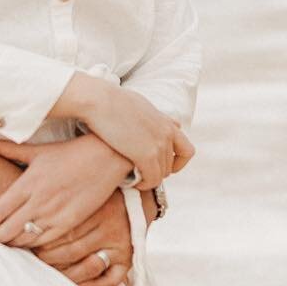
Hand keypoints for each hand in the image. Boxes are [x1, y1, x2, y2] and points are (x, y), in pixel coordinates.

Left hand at [0, 134, 128, 247]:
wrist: (107, 157)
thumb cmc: (69, 152)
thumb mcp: (36, 150)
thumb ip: (4, 149)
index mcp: (28, 183)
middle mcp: (40, 201)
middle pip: (7, 230)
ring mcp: (56, 214)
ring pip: (25, 239)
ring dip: (10, 244)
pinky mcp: (71, 222)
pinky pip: (46, 242)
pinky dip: (32, 247)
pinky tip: (24, 246)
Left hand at [34, 190, 134, 285]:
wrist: (127, 193)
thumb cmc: (90, 195)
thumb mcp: (73, 191)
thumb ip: (52, 203)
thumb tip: (16, 218)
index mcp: (94, 208)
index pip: (61, 231)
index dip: (40, 241)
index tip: (25, 245)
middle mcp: (108, 226)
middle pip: (71, 250)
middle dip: (48, 259)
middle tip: (34, 260)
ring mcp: (119, 244)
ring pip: (87, 267)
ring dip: (66, 274)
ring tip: (49, 273)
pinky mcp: (127, 259)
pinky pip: (109, 280)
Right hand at [57, 75, 191, 188]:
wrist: (99, 101)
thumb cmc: (110, 101)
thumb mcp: (138, 105)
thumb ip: (149, 116)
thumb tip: (147, 118)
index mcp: (166, 123)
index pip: (187, 150)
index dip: (177, 163)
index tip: (162, 166)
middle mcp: (167, 133)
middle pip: (171, 165)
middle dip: (156, 171)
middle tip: (139, 173)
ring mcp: (159, 144)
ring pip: (162, 174)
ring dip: (148, 179)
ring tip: (132, 177)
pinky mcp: (147, 155)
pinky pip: (152, 180)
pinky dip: (143, 184)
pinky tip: (130, 181)